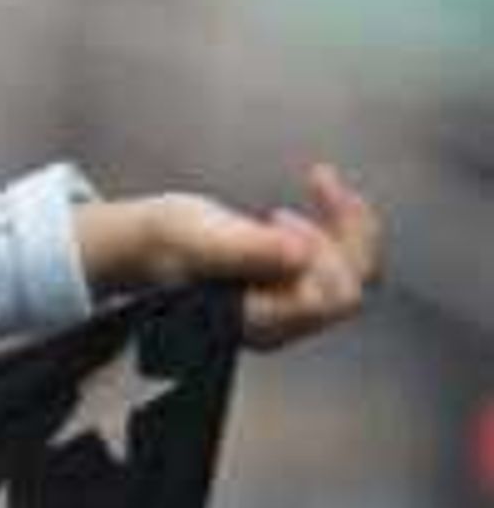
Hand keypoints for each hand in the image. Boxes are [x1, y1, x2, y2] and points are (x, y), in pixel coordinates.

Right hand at [76, 159, 384, 350]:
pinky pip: (346, 260)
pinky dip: (343, 220)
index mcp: (259, 320)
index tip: (289, 213)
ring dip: (347, 221)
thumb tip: (298, 254)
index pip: (331, 299)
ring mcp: (291, 308)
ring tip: (317, 184)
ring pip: (355, 271)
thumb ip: (247, 250)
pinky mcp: (296, 286)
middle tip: (316, 185)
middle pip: (351, 285)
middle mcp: (281, 323)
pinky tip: (320, 190)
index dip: (331, 252)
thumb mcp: (202, 238)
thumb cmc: (168, 243)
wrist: (150, 246)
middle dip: (345, 230)